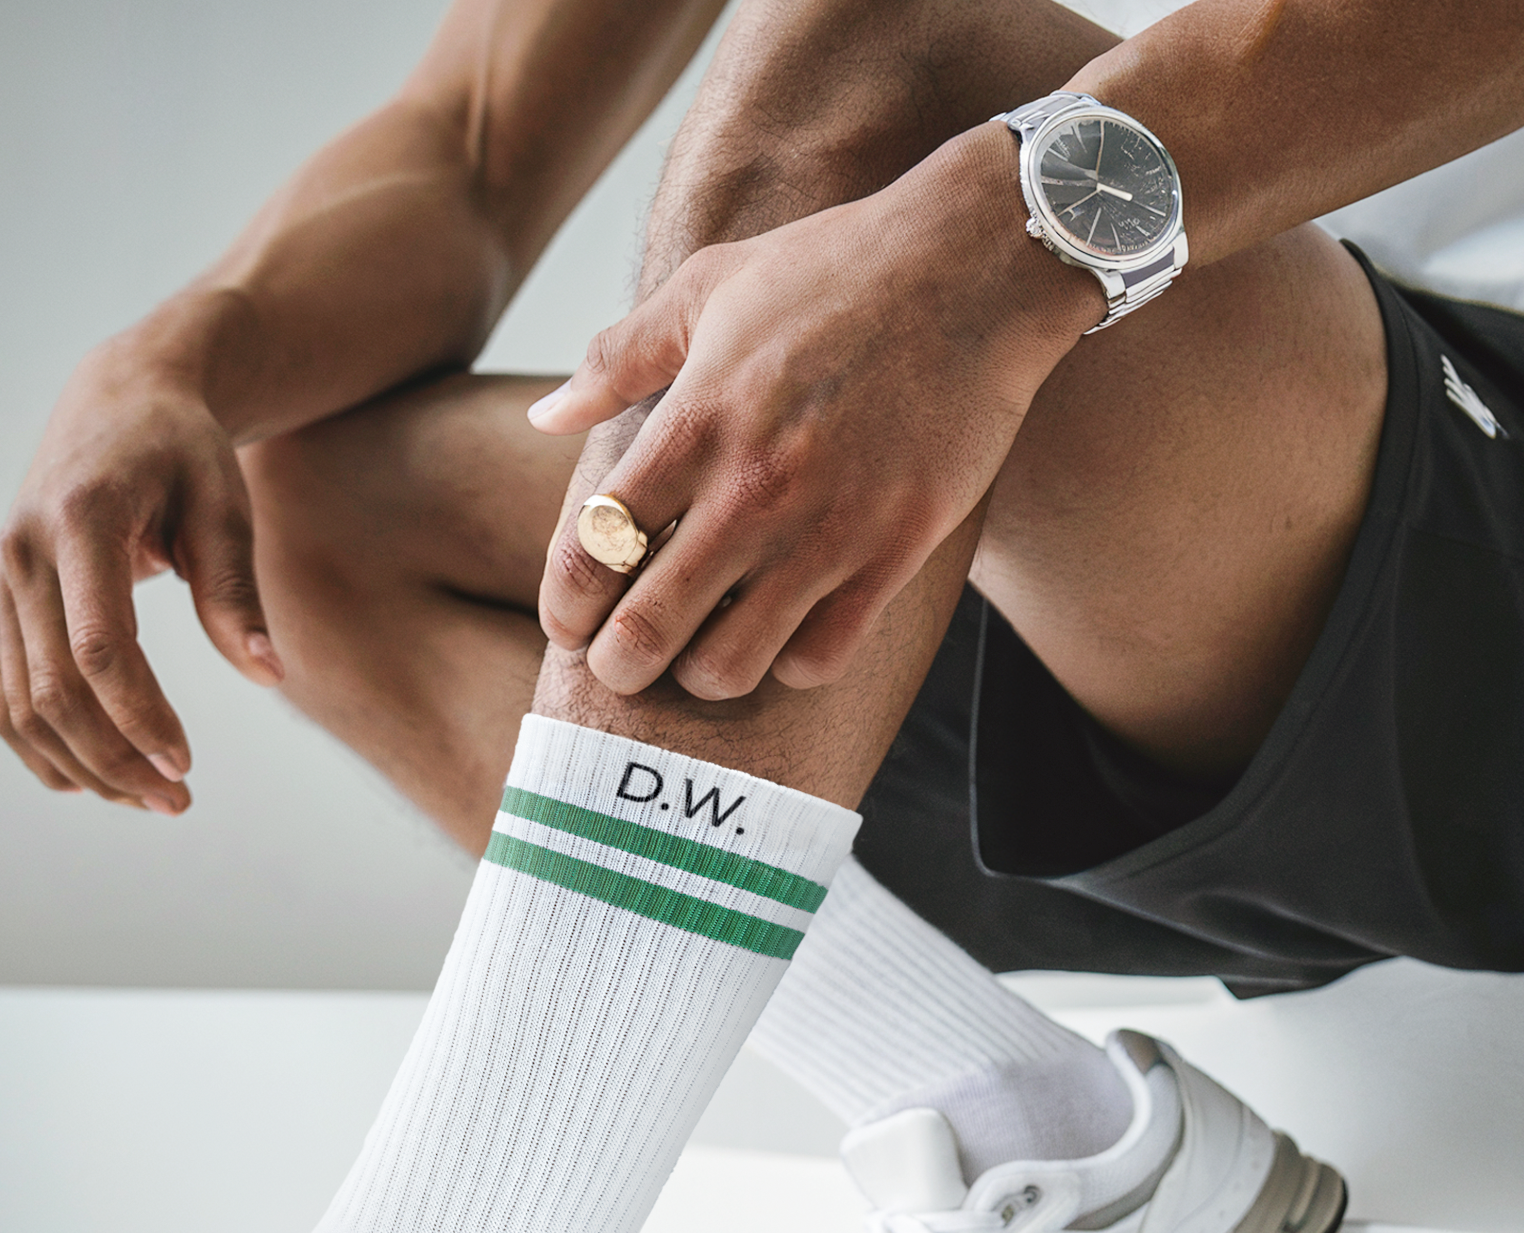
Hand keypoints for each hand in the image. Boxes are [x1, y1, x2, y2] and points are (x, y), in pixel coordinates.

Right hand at [0, 331, 285, 811]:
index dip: (137, 715)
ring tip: (148, 800)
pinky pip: (4, 695)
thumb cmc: (183, 451)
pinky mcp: (1, 604)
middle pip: (54, 690)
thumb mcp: (224, 505)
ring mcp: (2, 582)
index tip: (184, 765)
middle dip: (114, 759)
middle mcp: (22, 553)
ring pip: (21, 704)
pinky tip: (92, 781)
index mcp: (79, 521)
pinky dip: (42, 747)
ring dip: (81, 766)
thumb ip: (236, 591)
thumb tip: (268, 675)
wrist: (119, 400)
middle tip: (176, 803)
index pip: (97, 645)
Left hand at [529, 124, 1097, 698]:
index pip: (591, 550)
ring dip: (704, 674)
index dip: (565, 608)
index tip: (570, 624)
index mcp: (693, 424)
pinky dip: (792, 664)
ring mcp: (824, 529)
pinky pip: (820, 658)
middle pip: (645, 631)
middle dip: (617, 665)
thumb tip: (547, 416)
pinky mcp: (892, 552)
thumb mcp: (709, 287)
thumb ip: (619, 358)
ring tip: (706, 652)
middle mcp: (750, 489)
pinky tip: (788, 632)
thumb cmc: (834, 270)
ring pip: (729, 667)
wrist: (976, 266)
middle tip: (621, 664)